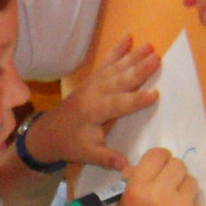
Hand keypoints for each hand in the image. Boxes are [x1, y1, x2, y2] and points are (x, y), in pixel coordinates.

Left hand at [25, 35, 159, 171]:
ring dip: (133, 56)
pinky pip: (106, 62)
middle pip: (119, 81)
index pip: (118, 105)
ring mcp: (92, 84)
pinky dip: (118, 49)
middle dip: (138, 70)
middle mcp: (93, 93)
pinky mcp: (92, 80)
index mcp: (93, 112)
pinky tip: (129, 36)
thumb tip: (128, 169)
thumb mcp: (87, 155)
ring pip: (115, 68)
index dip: (136, 101)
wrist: (47, 133)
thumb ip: (108, 158)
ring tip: (150, 45)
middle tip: (157, 58)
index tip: (155, 94)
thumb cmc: (70, 144)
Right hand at [109, 148, 203, 205]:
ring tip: (173, 205)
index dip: (159, 160)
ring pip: (192, 181)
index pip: (158, 154)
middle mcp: (160, 194)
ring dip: (184, 189)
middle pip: (179, 164)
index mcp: (137, 189)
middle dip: (173, 173)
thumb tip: (142, 167)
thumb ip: (135, 185)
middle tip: (167, 186)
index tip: (158, 169)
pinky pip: (197, 203)